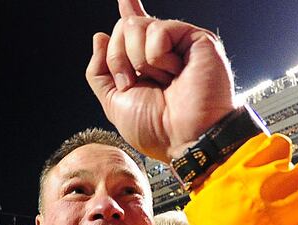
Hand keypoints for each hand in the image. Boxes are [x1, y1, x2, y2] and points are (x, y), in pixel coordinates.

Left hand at [86, 0, 235, 161]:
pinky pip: (158, 31)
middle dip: (118, 58)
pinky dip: (158, 56)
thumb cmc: (157, 130)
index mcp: (146, 65)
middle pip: (124, 27)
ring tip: (163, 81)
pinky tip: (176, 73)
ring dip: (139, 60)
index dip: (129, 10)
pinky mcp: (197, 39)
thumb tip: (100, 36)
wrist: (185, 139)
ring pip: (136, 25)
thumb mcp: (114, 103)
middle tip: (133, 84)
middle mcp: (164, 51)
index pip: (133, 30)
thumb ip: (100, 71)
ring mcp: (180, 44)